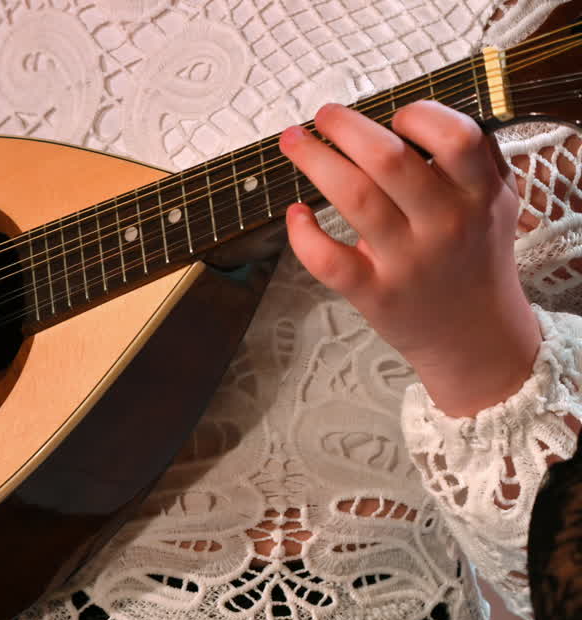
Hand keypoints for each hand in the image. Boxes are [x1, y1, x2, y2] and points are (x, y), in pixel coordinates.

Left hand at [280, 101, 539, 416]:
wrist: (476, 336)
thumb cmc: (475, 256)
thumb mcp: (495, 203)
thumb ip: (471, 159)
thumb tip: (418, 114)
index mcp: (479, 193)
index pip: (457, 137)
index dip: (420, 115)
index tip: (394, 117)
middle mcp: (445, 224)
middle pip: (389, 160)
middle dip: (346, 127)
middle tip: (323, 115)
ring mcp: (408, 260)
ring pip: (354, 198)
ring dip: (315, 161)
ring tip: (293, 140)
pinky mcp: (375, 293)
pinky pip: (328, 259)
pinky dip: (302, 233)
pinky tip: (295, 213)